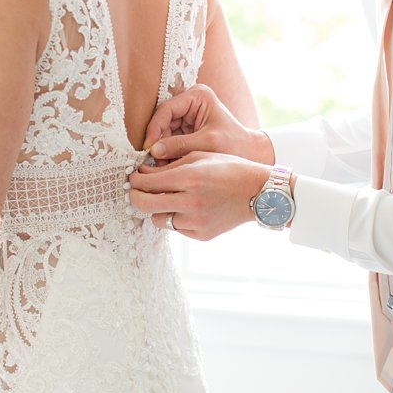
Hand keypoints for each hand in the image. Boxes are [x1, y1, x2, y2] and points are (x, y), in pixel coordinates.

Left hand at [128, 151, 270, 240]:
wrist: (258, 192)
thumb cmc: (228, 169)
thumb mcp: (198, 157)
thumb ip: (168, 166)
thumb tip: (142, 172)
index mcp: (189, 178)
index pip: (146, 182)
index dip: (134, 180)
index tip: (133, 177)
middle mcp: (191, 202)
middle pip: (144, 205)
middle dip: (134, 196)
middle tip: (136, 191)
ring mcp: (196, 221)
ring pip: (157, 219)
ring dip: (157, 208)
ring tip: (168, 198)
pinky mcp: (201, 235)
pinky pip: (175, 228)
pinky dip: (175, 218)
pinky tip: (186, 208)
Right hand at [144, 84, 271, 164]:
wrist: (249, 153)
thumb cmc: (234, 145)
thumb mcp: (207, 143)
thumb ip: (180, 145)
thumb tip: (153, 150)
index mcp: (198, 96)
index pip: (167, 109)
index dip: (155, 128)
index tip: (149, 147)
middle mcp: (189, 102)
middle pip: (162, 121)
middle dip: (158, 142)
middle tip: (154, 161)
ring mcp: (186, 115)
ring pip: (163, 132)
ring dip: (161, 149)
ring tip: (162, 166)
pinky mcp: (184, 128)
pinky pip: (168, 140)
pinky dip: (167, 153)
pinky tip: (168, 164)